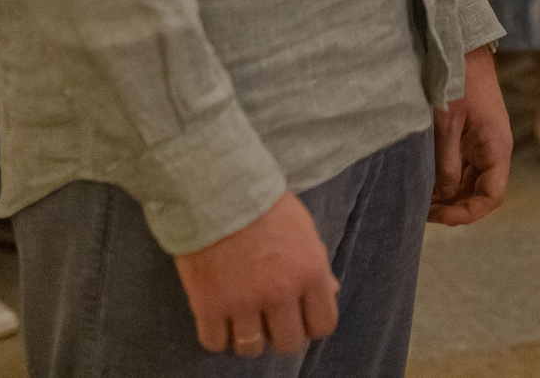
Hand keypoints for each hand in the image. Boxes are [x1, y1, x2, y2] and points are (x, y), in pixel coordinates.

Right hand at [174, 193, 337, 357]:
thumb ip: (317, 267)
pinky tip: (219, 318)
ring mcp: (243, 304)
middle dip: (281, 333)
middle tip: (269, 317)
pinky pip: (216, 343)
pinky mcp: (209, 307)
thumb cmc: (265, 205)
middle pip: (288, 343)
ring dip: (249, 337)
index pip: (323, 325)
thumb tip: (329, 293)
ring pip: (252, 349)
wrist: (219, 190)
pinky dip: (218, 335)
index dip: (311, 323)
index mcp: (310, 273)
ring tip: (243, 318)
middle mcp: (280, 294)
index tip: (299, 315)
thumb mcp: (304, 230)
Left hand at [430, 47, 512, 226]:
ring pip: (470, 182)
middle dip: (453, 207)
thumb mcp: (446, 126)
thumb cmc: (457, 81)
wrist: (460, 46)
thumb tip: (444, 197)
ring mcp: (482, 143)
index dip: (467, 213)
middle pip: (480, 193)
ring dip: (449, 195)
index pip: (491, 197)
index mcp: (496, 148)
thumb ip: (447, 165)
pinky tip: (426, 181)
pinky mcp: (470, 136)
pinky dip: (446, 179)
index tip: (438, 216)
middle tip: (421, 211)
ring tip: (420, 199)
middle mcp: (493, 150)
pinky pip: (463, 167)